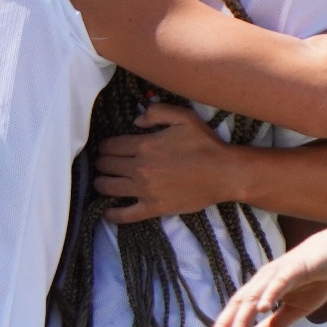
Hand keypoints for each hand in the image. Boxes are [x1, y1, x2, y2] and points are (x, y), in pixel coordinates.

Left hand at [92, 101, 243, 222]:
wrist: (225, 173)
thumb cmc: (206, 144)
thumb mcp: (184, 117)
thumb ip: (156, 112)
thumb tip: (135, 120)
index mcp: (145, 145)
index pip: (111, 146)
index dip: (105, 147)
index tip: (106, 149)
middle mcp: (140, 168)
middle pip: (106, 165)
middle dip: (102, 163)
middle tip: (103, 164)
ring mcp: (145, 190)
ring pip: (109, 187)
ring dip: (101, 183)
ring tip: (102, 182)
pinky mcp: (154, 208)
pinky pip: (125, 215)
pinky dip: (112, 214)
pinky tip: (106, 211)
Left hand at [206, 226, 326, 326]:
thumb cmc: (317, 278)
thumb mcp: (295, 309)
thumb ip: (274, 326)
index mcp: (262, 288)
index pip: (238, 310)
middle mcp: (264, 279)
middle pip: (239, 303)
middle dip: (225, 325)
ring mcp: (278, 272)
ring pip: (254, 296)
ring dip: (243, 318)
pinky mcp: (294, 268)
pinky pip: (279, 282)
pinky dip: (269, 295)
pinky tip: (262, 309)